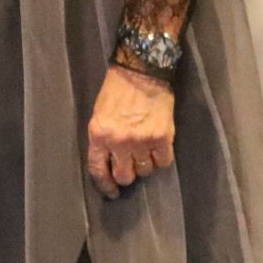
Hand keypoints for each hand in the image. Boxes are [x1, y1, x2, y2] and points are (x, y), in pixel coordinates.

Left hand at [86, 63, 175, 198]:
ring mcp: (141, 141)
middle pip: (125, 176)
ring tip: (146, 147)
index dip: (106, 185)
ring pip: (145, 171)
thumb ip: (103, 139)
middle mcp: (119, 142)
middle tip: (131, 163)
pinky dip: (162, 157)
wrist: (142, 69)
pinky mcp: (162, 138)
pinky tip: (159, 145)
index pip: (98, 170)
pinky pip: (163, 162)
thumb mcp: (100, 114)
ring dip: (145, 163)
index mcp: (99, 135)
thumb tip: (111, 161)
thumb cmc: (118, 89)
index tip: (112, 192)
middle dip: (128, 173)